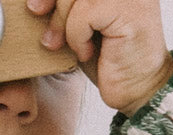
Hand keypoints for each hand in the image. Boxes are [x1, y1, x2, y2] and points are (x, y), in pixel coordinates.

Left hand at [25, 0, 172, 114]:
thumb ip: (67, 6)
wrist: (137, 88)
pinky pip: (84, 14)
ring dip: (65, 25)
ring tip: (75, 47)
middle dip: (56, 9)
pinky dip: (78, 37)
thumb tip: (35, 1)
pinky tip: (89, 51)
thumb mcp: (80, 24)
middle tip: (51, 38)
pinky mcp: (129, 9)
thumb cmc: (109, 58)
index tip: (36, 8)